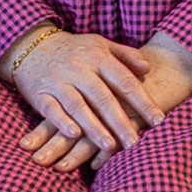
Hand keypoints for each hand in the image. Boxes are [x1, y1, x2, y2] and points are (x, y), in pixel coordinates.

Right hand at [4, 28, 163, 170]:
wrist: (32, 45)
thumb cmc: (74, 50)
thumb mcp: (100, 45)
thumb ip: (125, 55)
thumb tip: (147, 69)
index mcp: (98, 56)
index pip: (124, 81)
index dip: (143, 101)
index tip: (159, 120)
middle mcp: (79, 68)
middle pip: (103, 98)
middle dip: (121, 122)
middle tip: (136, 143)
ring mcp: (59, 81)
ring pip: (79, 106)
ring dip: (94, 127)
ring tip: (111, 146)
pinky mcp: (41, 94)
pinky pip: (52, 110)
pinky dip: (62, 122)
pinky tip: (75, 135)